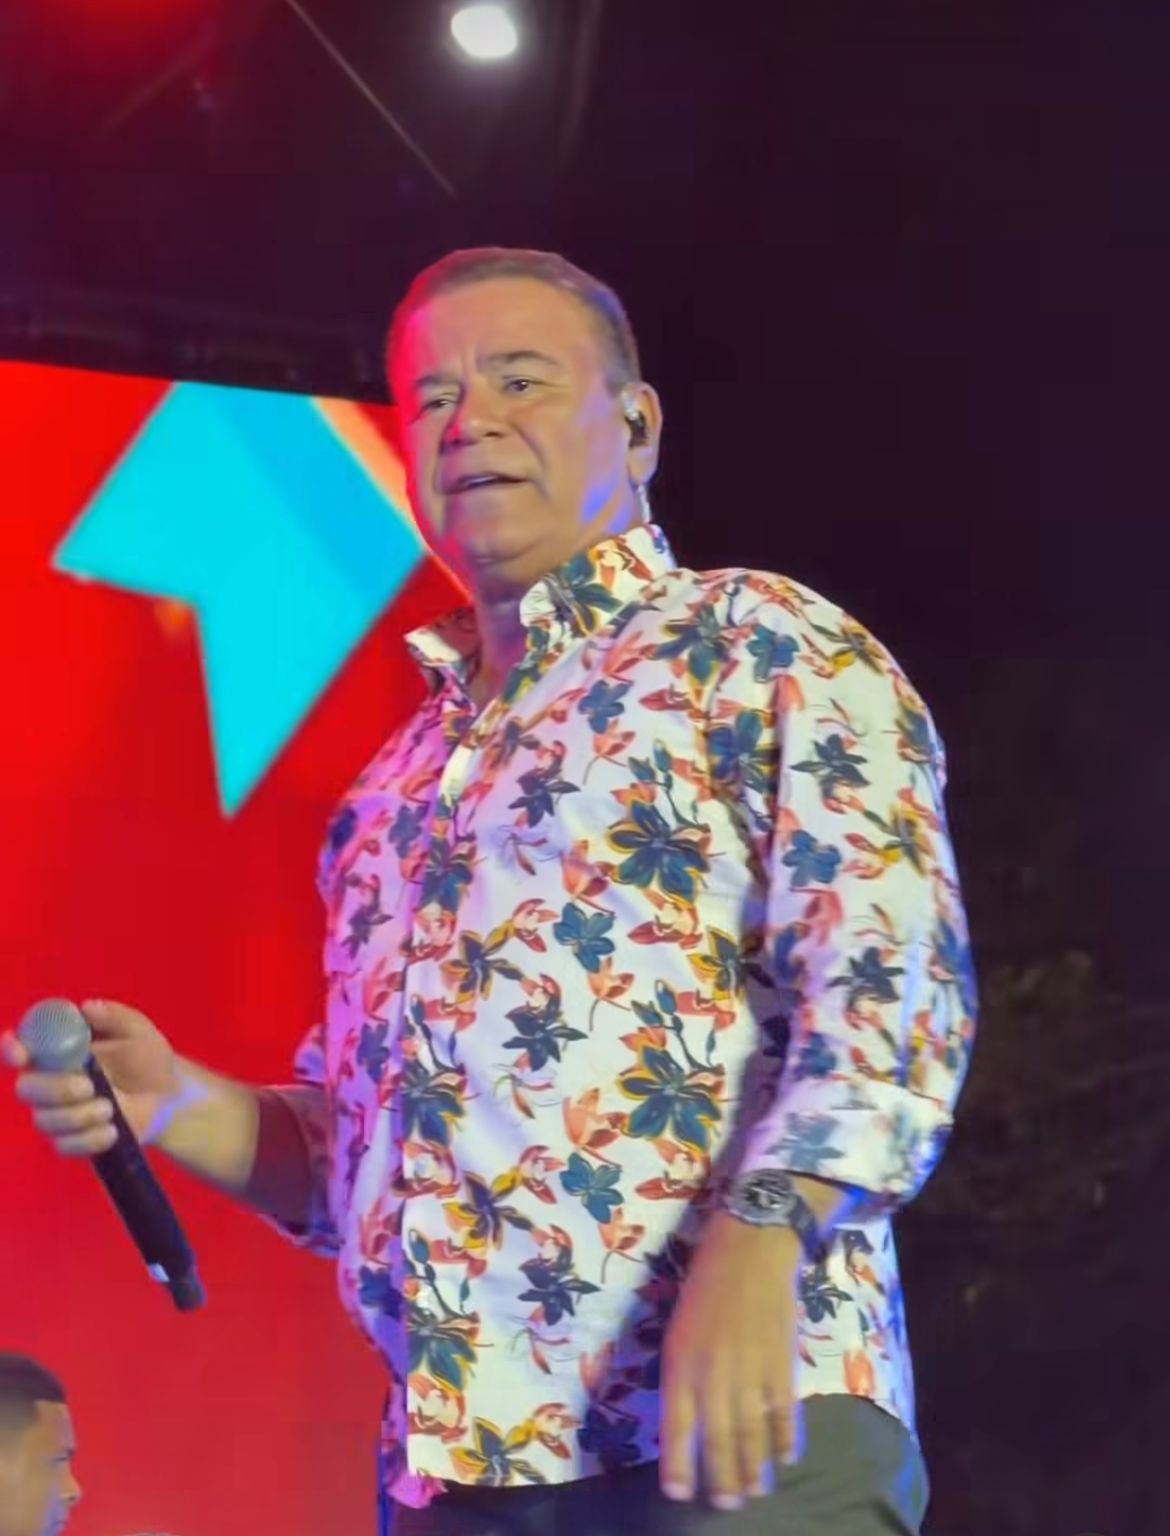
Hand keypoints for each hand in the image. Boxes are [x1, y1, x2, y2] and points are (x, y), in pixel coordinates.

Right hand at [2, 999, 181, 1154]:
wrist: (168, 1097)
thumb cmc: (147, 1058)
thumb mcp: (137, 1032)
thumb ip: (115, 1017)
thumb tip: (88, 1007)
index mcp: (58, 1051)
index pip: (20, 1049)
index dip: (11, 1050)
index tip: (21, 1052)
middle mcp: (49, 1082)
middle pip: (26, 1089)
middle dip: (54, 1089)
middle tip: (89, 1086)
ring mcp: (58, 1114)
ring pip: (45, 1120)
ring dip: (79, 1116)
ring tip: (111, 1108)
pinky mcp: (71, 1140)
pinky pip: (64, 1146)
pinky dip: (88, 1140)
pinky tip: (112, 1131)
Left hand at [660, 1211, 803, 1509]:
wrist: (750, 1251)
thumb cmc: (706, 1286)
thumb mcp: (679, 1330)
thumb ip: (683, 1375)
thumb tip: (689, 1421)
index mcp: (681, 1363)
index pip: (676, 1426)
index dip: (678, 1464)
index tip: (679, 1494)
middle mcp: (714, 1373)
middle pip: (718, 1439)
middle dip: (722, 1477)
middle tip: (727, 1504)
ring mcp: (751, 1371)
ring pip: (753, 1432)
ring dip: (755, 1467)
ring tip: (756, 1491)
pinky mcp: (782, 1363)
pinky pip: (785, 1411)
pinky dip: (787, 1437)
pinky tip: (787, 1457)